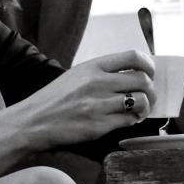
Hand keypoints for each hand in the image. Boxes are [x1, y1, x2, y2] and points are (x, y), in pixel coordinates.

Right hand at [14, 50, 157, 150]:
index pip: (133, 57)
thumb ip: (101, 73)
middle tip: (147, 96)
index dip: (149, 65)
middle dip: (151, 90)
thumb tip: (132, 76)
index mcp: (92, 67)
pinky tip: (126, 120)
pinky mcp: (99, 126)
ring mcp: (99, 105)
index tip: (150, 73)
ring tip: (138, 111)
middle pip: (142, 80)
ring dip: (145, 107)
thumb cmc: (53, 99)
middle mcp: (97, 83)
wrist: (32, 121)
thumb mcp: (76, 76)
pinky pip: (128, 120)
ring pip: (140, 101)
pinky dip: (132, 120)